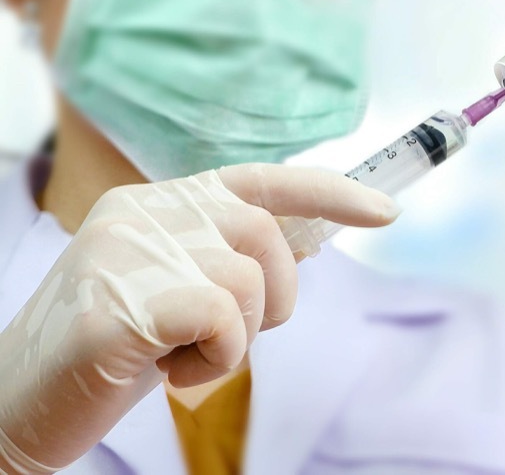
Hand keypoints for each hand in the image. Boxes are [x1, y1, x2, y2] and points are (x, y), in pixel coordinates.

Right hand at [0, 164, 397, 472]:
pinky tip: (168, 371)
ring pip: (249, 280)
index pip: (261, 179)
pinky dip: (215, 358)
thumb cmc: (116, 350)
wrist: (20, 404)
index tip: (388, 211)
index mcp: (158, 202)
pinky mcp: (120, 303)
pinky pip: (222, 318)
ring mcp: (125, 252)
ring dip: (238, 337)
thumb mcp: (182, 291)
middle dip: (276, 296)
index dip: (332, 192)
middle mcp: (142, 213)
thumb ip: (234, 257)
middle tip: (229, 336)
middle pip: (265, 233)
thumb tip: (314, 237)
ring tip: (183, 354)